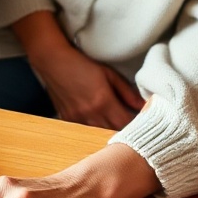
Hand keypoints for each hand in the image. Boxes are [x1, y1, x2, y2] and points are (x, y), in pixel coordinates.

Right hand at [16, 18, 143, 128]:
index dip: (137, 126)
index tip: (144, 123)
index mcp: (103, 102)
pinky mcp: (68, 120)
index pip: (126, 125)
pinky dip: (95, 128)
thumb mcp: (109, 74)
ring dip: (110, 131)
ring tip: (116, 124)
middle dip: (125, 132)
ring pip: (100, 135)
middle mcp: (90, 115)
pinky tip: (98, 121)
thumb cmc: (81, 64)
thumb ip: (127, 92)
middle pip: (114, 133)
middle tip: (134, 128)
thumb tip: (144, 106)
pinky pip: (86, 131)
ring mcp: (77, 120)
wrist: (53, 62)